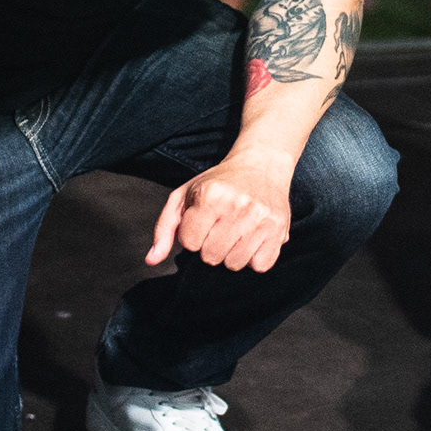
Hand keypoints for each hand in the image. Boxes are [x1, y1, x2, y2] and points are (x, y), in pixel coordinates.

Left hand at [146, 150, 294, 273]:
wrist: (261, 165)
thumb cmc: (219, 182)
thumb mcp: (184, 195)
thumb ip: (165, 228)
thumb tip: (151, 259)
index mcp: (210, 196)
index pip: (190, 243)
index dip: (192, 236)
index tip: (202, 221)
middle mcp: (237, 206)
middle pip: (211, 257)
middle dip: (210, 247)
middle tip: (219, 228)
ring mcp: (261, 219)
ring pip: (234, 264)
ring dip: (231, 254)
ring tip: (235, 234)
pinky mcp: (279, 230)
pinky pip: (260, 266)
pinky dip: (253, 258)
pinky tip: (251, 240)